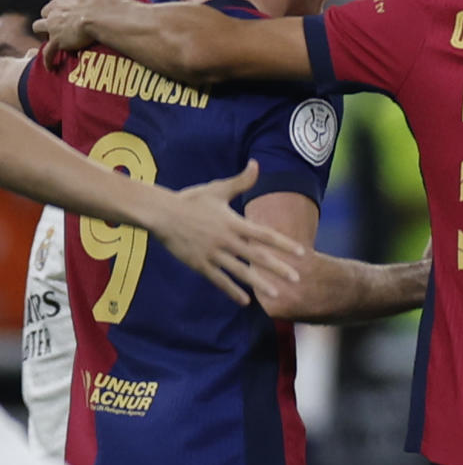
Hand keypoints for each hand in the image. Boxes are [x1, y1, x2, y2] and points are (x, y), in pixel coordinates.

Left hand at [35, 0, 117, 51]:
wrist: (102, 18)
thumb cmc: (104, 1)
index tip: (70, 3)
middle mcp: (56, 8)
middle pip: (46, 10)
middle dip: (51, 16)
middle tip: (62, 23)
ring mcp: (54, 25)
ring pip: (39, 27)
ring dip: (45, 32)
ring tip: (54, 39)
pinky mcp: (57, 41)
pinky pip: (48, 52)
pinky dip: (49, 58)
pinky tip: (52, 65)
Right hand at [151, 160, 304, 305]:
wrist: (160, 213)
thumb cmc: (190, 200)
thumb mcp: (217, 189)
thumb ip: (240, 181)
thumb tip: (256, 163)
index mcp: (233, 223)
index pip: (265, 234)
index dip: (284, 243)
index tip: (301, 253)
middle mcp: (226, 240)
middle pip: (257, 256)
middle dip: (278, 268)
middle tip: (297, 278)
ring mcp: (213, 254)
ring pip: (240, 271)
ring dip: (259, 284)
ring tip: (276, 294)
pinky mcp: (199, 264)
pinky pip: (219, 280)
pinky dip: (232, 291)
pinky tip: (245, 300)